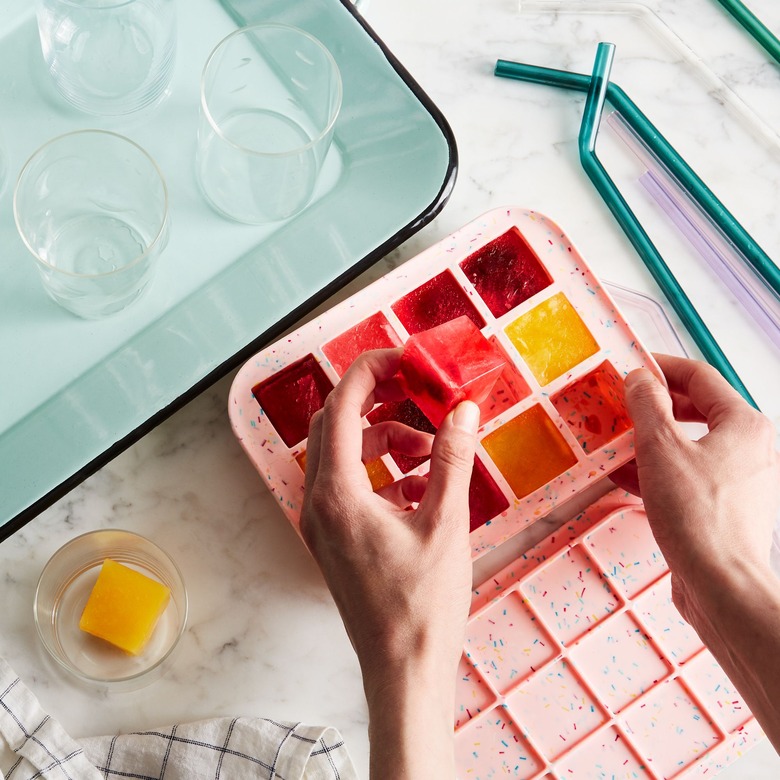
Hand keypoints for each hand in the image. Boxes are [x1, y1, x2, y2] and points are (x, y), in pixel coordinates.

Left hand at [300, 348, 479, 778]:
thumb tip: (462, 410)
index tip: (405, 357)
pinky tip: (420, 485)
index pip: (343, 406)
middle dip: (377, 401)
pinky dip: (380, 470)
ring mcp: (320, 522)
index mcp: (337, 492)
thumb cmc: (422, 605)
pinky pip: (348, 484)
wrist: (403, 670)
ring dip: (383, 438)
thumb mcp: (446, 523)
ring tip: (429, 449)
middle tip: (418, 393)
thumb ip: (451, 459)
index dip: (371, 371)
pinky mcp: (333, 538)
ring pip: (342, 453)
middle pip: (335, 423)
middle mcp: (317, 502)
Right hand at [612, 354, 779, 618]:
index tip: (629, 368)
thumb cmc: (696, 515)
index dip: (660, 367)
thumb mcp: (660, 448)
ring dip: (650, 441)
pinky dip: (658, 470)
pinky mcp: (725, 507)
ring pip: (689, 445)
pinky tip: (626, 476)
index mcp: (744, 424)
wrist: (720, 585)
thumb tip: (638, 379)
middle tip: (619, 405)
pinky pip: (688, 475)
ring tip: (615, 440)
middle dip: (653, 407)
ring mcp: (740, 479)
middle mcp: (750, 448)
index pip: (700, 377)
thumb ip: (647, 405)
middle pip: (696, 410)